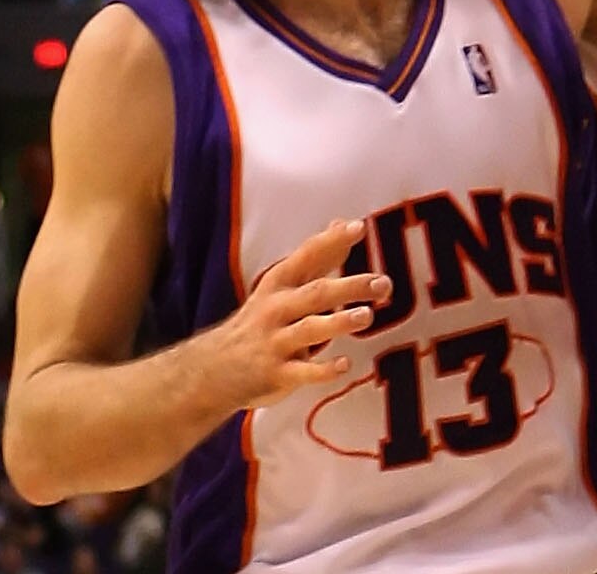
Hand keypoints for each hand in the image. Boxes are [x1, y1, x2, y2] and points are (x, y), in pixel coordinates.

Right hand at [203, 218, 390, 412]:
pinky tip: (346, 364)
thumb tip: (344, 223)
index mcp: (280, 282)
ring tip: (366, 316)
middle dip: (350, 286)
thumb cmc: (261, 319)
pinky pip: (302, 372)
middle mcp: (277, 308)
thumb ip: (316, 257)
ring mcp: (275, 342)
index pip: (307, 255)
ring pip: (310, 330)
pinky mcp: (276, 374)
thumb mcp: (281, 285)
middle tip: (382, 283)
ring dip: (339, 322)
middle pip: (316, 293)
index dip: (332, 240)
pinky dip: (324, 370)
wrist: (213, 370)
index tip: (359, 227)